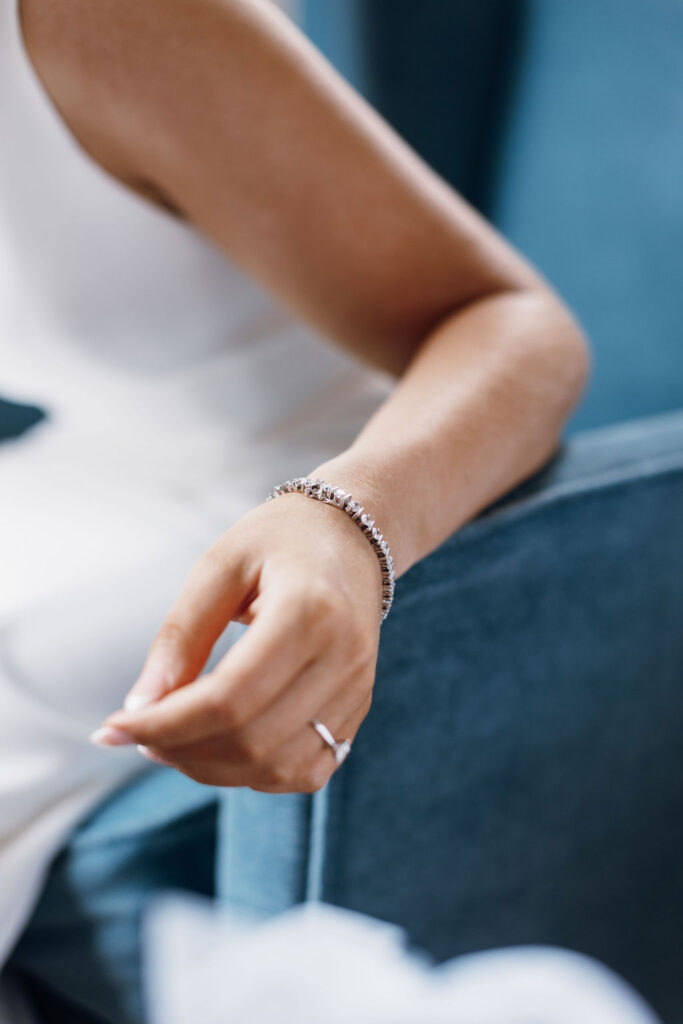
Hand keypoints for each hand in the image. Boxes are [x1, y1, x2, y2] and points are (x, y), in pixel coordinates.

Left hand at [92, 489, 382, 792]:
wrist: (350, 538)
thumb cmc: (278, 541)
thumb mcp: (218, 566)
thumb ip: (180, 635)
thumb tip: (141, 706)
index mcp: (309, 611)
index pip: (229, 697)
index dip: (165, 724)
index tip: (114, 727)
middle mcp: (343, 658)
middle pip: (253, 740)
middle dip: (180, 749)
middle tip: (137, 732)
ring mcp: (357, 689)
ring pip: (278, 768)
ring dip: (212, 768)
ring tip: (171, 740)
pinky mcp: (359, 709)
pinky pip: (306, 770)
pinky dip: (254, 773)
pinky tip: (220, 746)